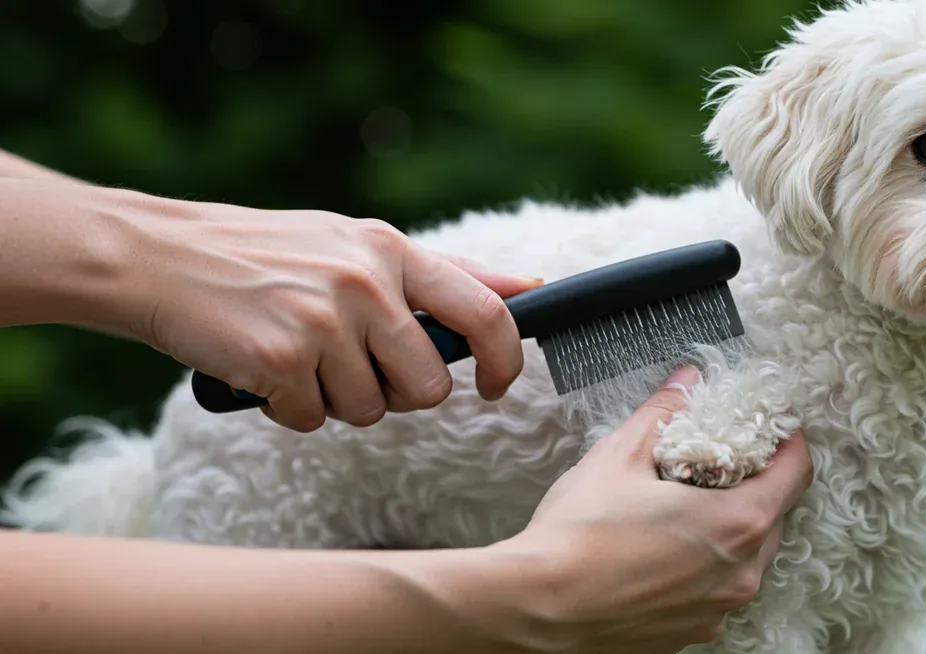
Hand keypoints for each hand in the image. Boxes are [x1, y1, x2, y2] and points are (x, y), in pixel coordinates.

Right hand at [119, 193, 542, 431]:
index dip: (504, 360)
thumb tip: (529, 289)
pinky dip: (289, 410)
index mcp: (391, 250)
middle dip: (398, 394)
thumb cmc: (268, 255)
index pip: (484, 311)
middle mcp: (365, 283)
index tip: (495, 386)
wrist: (161, 258)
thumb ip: (445, 272)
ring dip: (337, 400)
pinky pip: (313, 421)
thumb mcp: (357, 244)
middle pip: (428, 387)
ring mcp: (323, 321)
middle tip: (354, 367)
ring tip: (300, 356)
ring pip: (370, 411)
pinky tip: (265, 370)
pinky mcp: (280, 360)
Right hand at [501, 367, 813, 652]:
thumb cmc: (578, 537)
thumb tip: (686, 379)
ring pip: (748, 556)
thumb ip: (663, 412)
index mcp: (737, 523)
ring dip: (730, 527)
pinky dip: (705, 564)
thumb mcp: (620, 455)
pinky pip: (717, 589)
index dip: (788, 442)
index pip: (796, 473)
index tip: (774, 426)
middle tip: (722, 459)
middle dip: (756, 483)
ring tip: (686, 504)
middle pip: (774, 515)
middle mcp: (741, 573)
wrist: (537, 609)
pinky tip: (664, 548)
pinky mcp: (692, 632)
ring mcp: (718, 609)